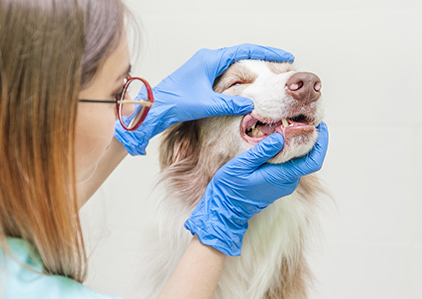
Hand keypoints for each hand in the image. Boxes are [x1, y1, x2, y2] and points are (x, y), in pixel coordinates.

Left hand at [114, 44, 293, 154]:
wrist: (153, 107)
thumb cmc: (174, 102)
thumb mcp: (206, 104)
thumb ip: (230, 104)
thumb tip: (251, 105)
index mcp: (211, 59)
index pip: (245, 50)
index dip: (267, 52)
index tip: (285, 55)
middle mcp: (208, 59)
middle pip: (242, 55)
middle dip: (262, 60)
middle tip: (281, 66)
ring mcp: (204, 68)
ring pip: (234, 65)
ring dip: (251, 69)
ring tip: (269, 76)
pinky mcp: (201, 78)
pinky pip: (226, 74)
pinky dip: (240, 78)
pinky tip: (247, 87)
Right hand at [184, 122, 328, 255]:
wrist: (226, 208)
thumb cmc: (231, 187)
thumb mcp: (242, 165)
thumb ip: (262, 151)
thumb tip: (281, 136)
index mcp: (282, 176)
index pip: (313, 161)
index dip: (321, 143)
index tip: (320, 126)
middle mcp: (288, 182)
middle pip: (308, 159)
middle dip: (310, 139)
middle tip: (302, 120)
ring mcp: (284, 185)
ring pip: (299, 162)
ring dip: (298, 145)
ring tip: (289, 126)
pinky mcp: (279, 184)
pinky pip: (290, 166)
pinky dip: (290, 152)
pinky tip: (279, 141)